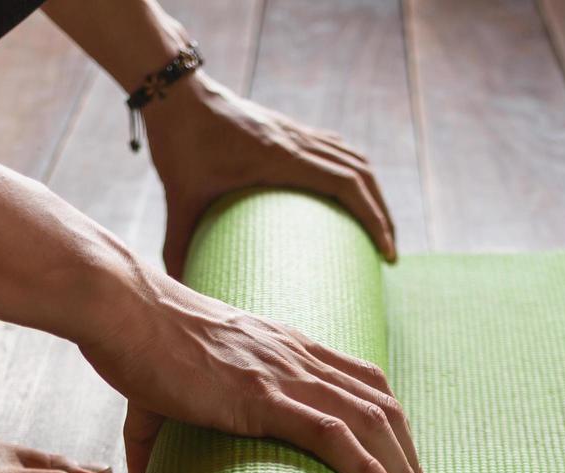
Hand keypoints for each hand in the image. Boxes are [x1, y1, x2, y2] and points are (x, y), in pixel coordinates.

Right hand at [79, 261, 424, 472]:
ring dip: (401, 470)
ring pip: (371, 421)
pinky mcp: (262, 398)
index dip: (389, 421)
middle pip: (380, 403)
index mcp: (284, 346)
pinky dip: (369, 469)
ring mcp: (284, 375)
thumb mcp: (161, 385)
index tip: (397, 462)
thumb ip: (152, 431)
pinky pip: (334, 435)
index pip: (361, 379)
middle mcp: (297, 356)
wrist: (122, 310)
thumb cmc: (135, 342)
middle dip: (406, 454)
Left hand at [144, 73, 395, 277]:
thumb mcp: (178, 198)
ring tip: (379, 225)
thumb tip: (178, 288)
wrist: (175, 93)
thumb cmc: (177, 144)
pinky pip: (335, 147)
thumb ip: (177, 243)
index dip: (375, 218)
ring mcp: (294, 132)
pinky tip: (350, 193)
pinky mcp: (287, 128)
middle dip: (383, 213)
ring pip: (354, 159)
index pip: (347, 185)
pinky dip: (353, 171)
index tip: (387, 252)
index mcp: (280, 158)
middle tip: (389, 250)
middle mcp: (296, 142)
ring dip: (373, 192)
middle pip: (362, 175)